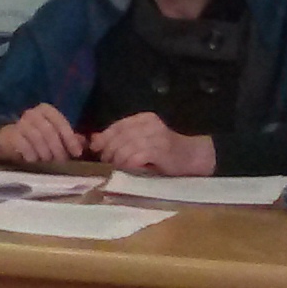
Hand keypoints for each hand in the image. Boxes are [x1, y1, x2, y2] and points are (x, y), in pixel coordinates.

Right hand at [0, 103, 85, 165]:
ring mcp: (20, 122)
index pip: (60, 121)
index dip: (70, 138)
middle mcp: (32, 113)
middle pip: (49, 131)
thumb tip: (86, 144)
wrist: (9, 141)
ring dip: (45, 152)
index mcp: (45, 110)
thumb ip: (70, 139)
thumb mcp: (55, 137)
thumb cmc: (37, 139)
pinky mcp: (10, 134)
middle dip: (58, 148)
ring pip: (36, 137)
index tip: (76, 153)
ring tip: (48, 163)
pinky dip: (30, 154)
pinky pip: (22, 143)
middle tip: (62, 162)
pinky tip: (34, 161)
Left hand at [90, 114, 214, 176]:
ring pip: (127, 146)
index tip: (96, 149)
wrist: (192, 157)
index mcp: (144, 118)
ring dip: (117, 158)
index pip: (118, 125)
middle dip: (109, 150)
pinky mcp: (161, 151)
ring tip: (115, 167)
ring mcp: (156, 136)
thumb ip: (121, 139)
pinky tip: (127, 169)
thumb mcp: (141, 141)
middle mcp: (150, 124)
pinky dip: (129, 163)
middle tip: (106, 162)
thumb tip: (94, 140)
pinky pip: (138, 156)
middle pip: (120, 135)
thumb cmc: (164, 151)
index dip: (105, 137)